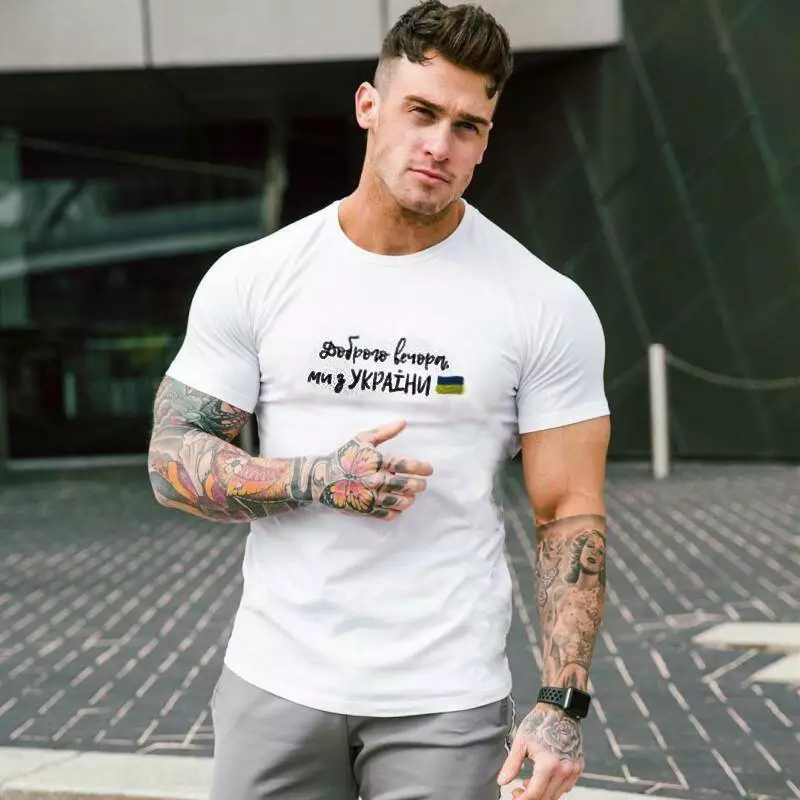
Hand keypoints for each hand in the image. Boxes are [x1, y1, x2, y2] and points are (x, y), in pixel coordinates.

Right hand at [313, 420, 432, 520]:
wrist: (322, 478)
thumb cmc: (345, 456)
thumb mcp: (362, 439)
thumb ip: (385, 431)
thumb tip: (404, 422)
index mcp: (375, 461)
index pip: (404, 465)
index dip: (421, 467)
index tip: (429, 469)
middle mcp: (374, 480)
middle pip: (406, 485)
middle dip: (419, 485)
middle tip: (422, 484)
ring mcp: (370, 497)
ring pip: (400, 501)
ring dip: (410, 499)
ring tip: (412, 494)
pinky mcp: (366, 510)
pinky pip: (388, 514)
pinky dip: (397, 511)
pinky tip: (399, 505)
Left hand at [497, 703, 583, 799]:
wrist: (560, 708)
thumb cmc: (540, 721)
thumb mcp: (521, 742)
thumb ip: (512, 764)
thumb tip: (502, 781)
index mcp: (548, 764)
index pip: (534, 794)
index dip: (522, 799)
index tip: (514, 796)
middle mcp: (564, 770)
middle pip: (546, 797)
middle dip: (530, 797)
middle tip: (518, 790)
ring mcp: (573, 769)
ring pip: (556, 794)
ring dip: (542, 793)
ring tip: (528, 782)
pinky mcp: (579, 766)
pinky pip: (566, 786)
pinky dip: (553, 787)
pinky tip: (542, 778)